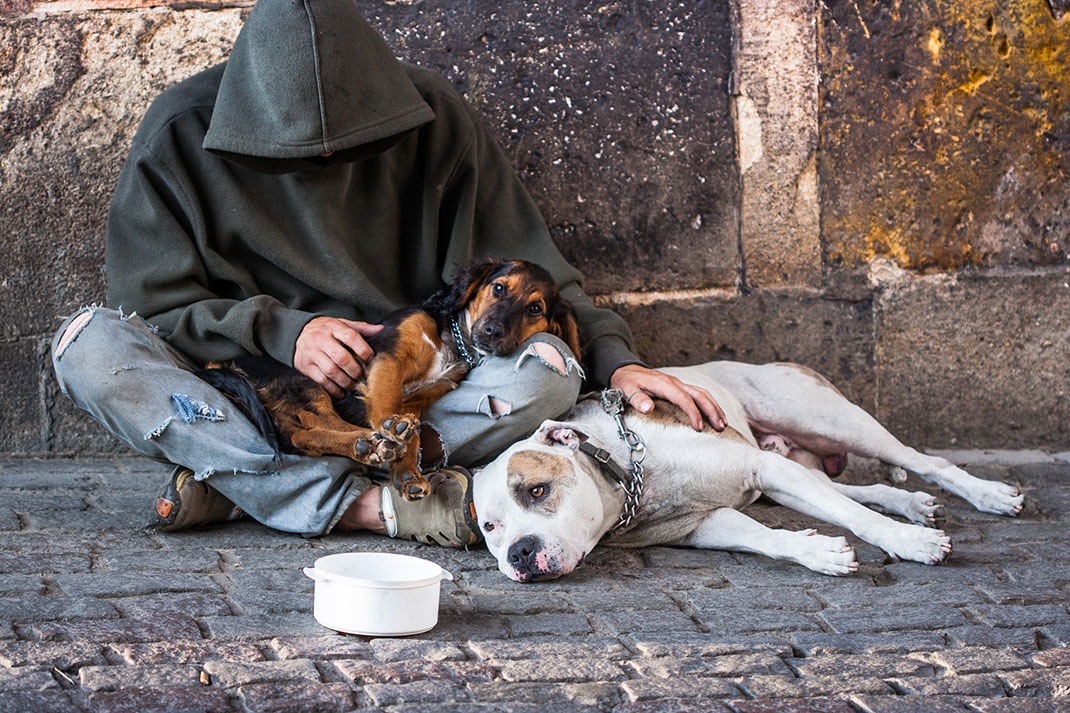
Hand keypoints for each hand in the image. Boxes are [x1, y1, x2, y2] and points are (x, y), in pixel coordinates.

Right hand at [294, 316, 382, 397]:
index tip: (371, 359)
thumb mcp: (341, 324)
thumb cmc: (324, 330)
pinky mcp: (305, 366)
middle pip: (341, 357)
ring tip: (353, 386)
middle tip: (362, 377)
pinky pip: (321, 380)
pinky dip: (333, 389)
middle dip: (355, 370)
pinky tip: (341, 392)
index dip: (364, 349)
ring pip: (331, 371)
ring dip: (346, 382)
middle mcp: (321, 339)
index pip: (351, 336)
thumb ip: (360, 328)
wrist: (295, 333)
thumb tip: (381, 329)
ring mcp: (311, 353)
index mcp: (333, 327)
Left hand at [609, 364, 725, 431]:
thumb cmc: (626, 382)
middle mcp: (674, 382)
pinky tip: (715, 414)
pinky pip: (698, 394)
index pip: (683, 398)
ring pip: (702, 393)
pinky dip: (709, 404)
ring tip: (723, 424)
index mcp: (663, 384)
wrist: (626, 370)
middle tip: (720, 428)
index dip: (692, 413)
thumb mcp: (626, 389)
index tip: (698, 428)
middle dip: (711, 411)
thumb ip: (637, 399)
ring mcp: (678, 384)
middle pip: (699, 394)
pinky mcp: (679, 387)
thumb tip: (648, 408)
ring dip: (714, 408)